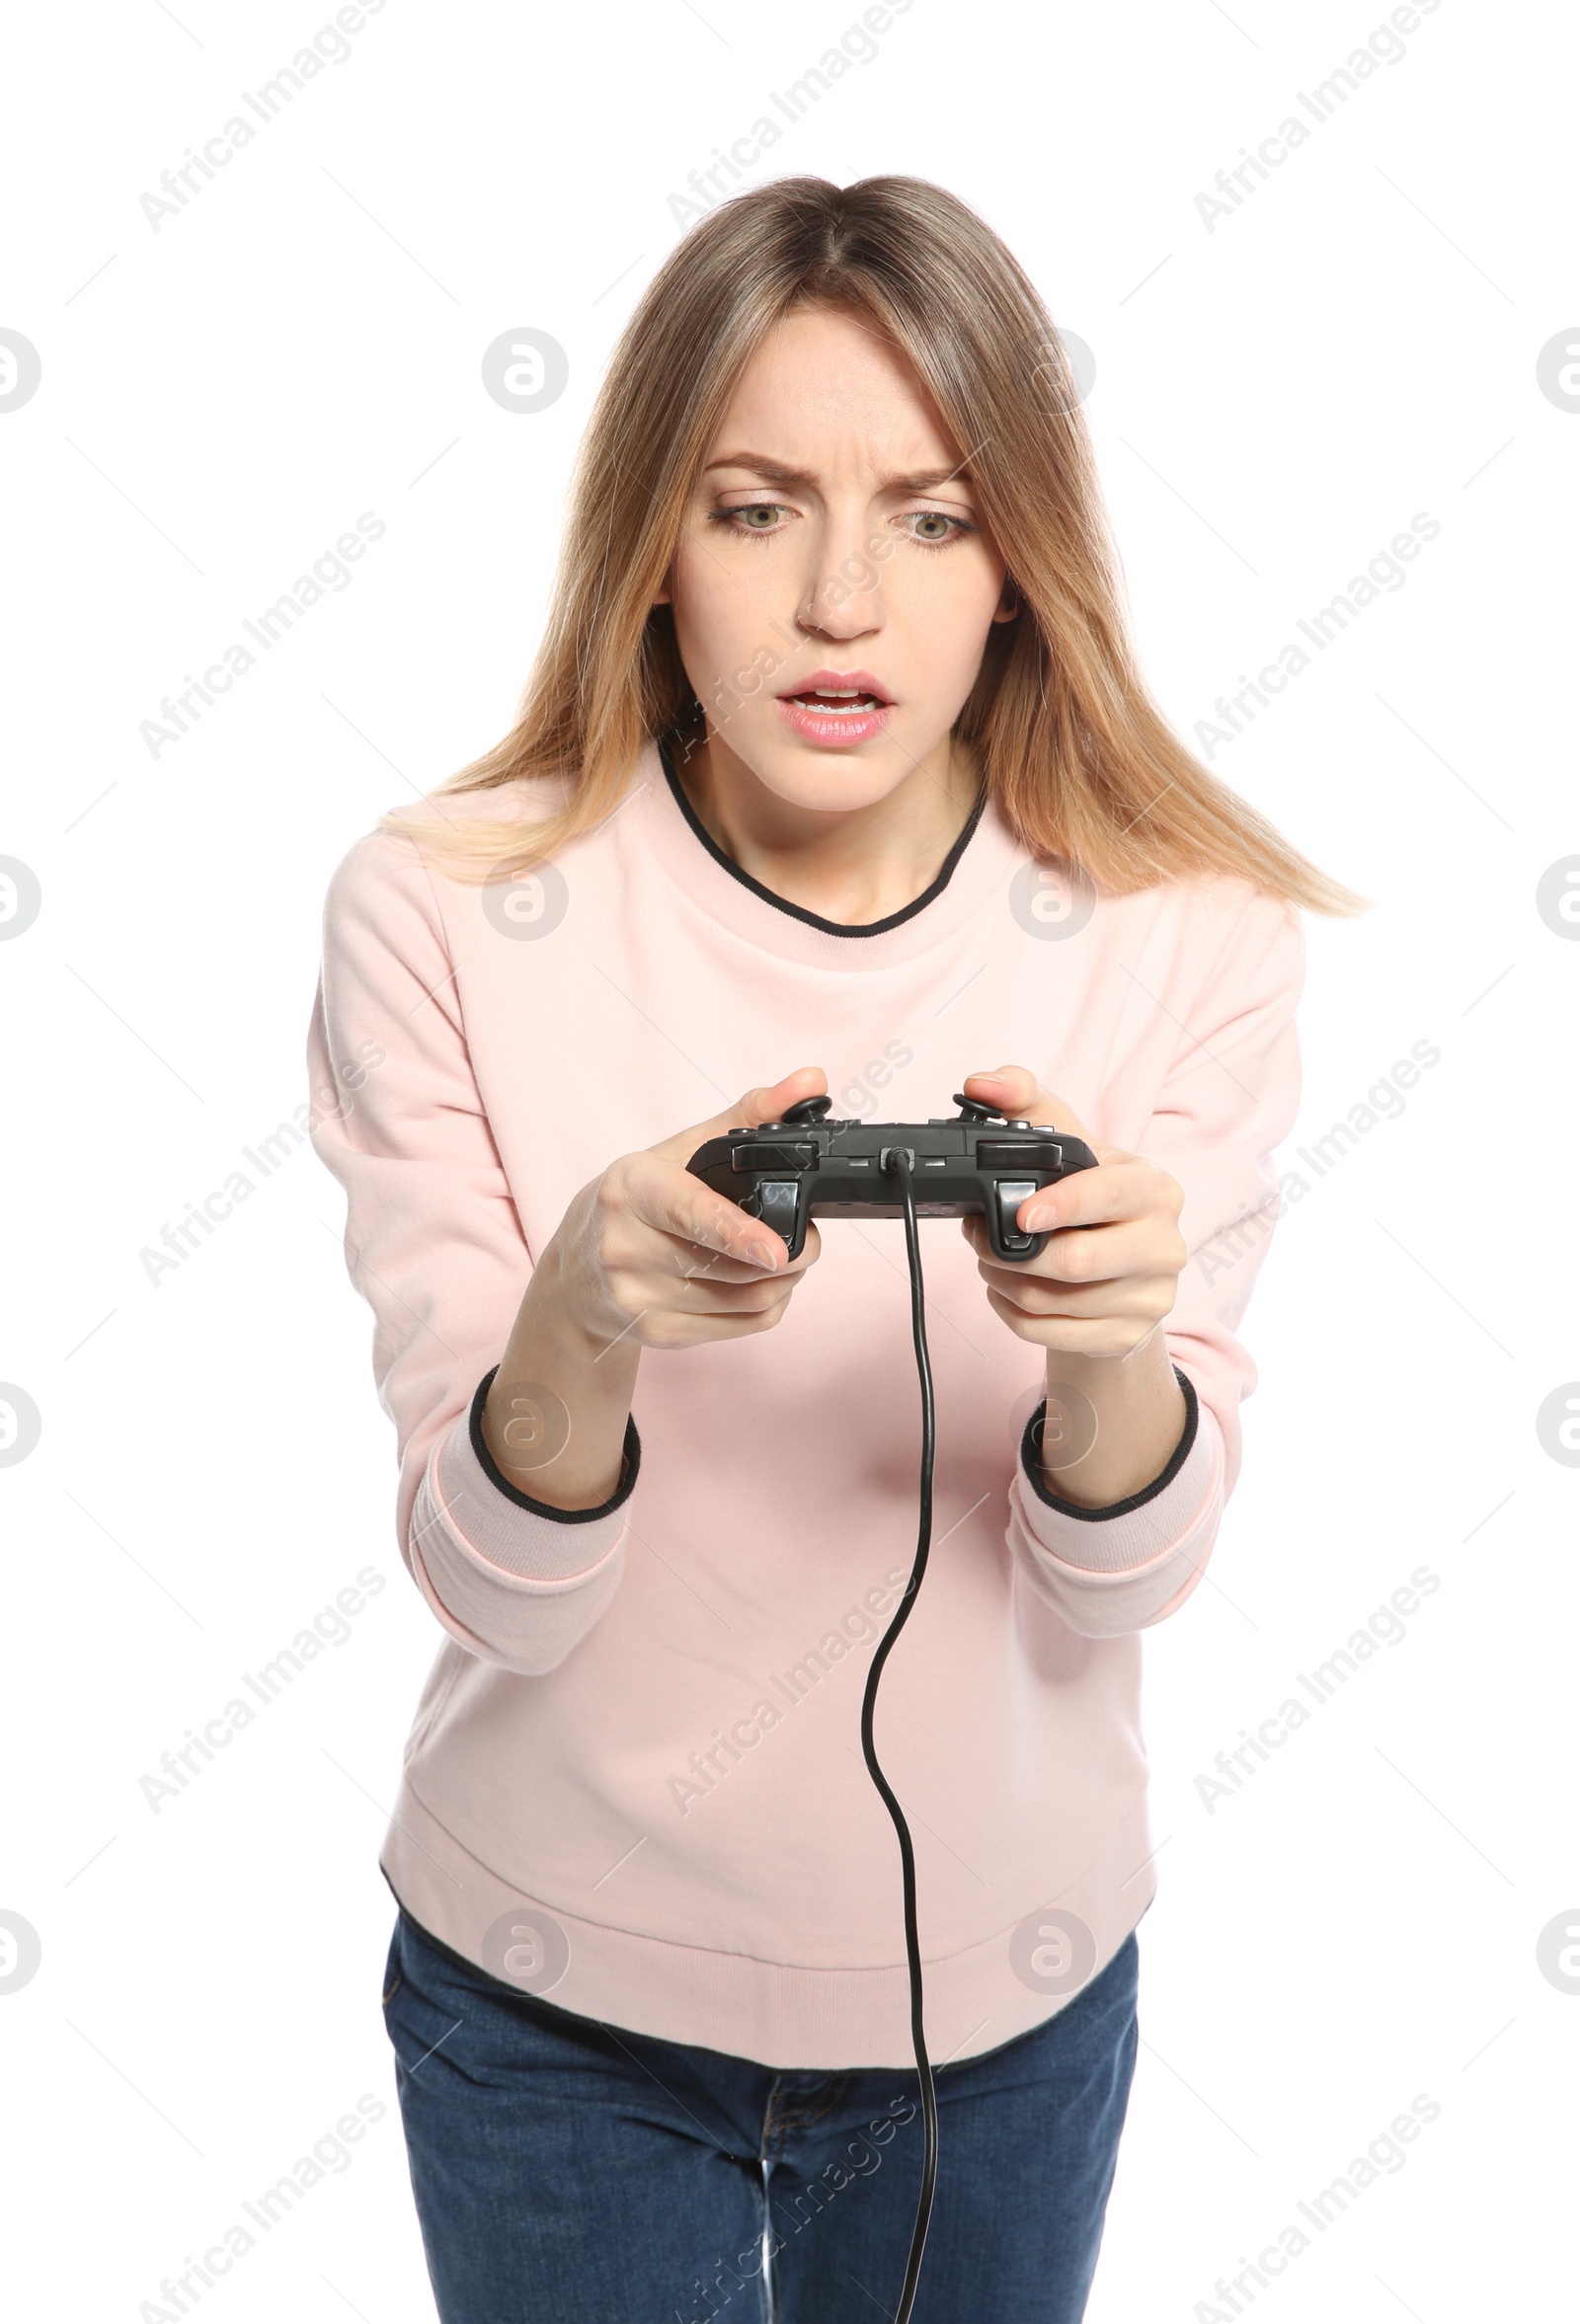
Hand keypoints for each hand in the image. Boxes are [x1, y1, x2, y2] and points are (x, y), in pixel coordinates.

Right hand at [524, 1067, 827, 1359]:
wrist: (575, 1272)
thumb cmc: (636, 1202)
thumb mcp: (679, 1150)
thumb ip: (750, 1114)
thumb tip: (813, 1080)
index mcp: (631, 1190)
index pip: (690, 1214)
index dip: (738, 1233)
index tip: (778, 1250)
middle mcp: (626, 1247)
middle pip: (734, 1265)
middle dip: (791, 1253)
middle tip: (807, 1236)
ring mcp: (639, 1297)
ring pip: (747, 1300)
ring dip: (786, 1281)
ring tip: (783, 1256)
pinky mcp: (656, 1333)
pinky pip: (742, 1326)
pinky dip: (769, 1305)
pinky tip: (761, 1282)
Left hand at [959, 1066, 1185, 1359]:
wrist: (1126, 1275)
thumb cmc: (1093, 1203)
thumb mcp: (1069, 1146)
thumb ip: (1025, 1100)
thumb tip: (981, 1083)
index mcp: (1155, 1188)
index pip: (1109, 1195)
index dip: (1062, 1206)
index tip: (1021, 1215)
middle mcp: (1165, 1244)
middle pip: (1078, 1262)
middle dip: (1010, 1252)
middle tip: (977, 1237)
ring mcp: (1153, 1297)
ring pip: (1054, 1302)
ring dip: (1003, 1282)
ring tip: (991, 1261)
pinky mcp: (1130, 1337)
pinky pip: (1051, 1334)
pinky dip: (1013, 1314)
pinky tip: (1008, 1292)